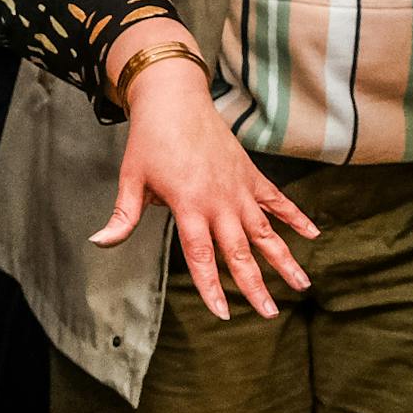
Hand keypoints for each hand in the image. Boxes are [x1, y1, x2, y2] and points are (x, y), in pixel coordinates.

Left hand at [90, 50, 318, 321]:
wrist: (174, 97)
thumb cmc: (149, 139)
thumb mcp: (131, 179)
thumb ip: (123, 217)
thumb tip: (99, 243)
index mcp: (189, 206)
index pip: (202, 257)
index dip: (212, 288)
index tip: (223, 313)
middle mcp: (219, 201)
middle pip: (240, 252)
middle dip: (256, 286)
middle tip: (270, 314)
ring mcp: (239, 188)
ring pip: (265, 231)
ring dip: (284, 259)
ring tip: (303, 284)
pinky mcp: (250, 174)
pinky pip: (277, 200)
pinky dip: (295, 217)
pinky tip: (313, 235)